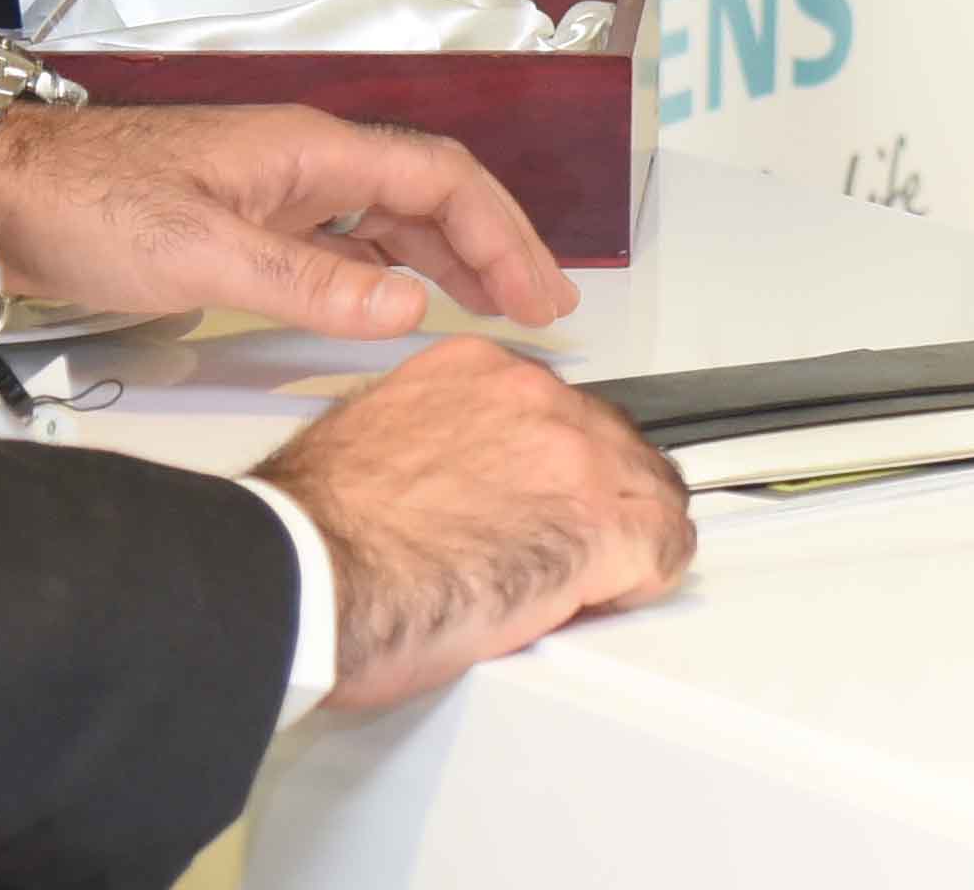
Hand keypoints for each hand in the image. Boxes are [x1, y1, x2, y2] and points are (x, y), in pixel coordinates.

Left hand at [0, 102, 578, 339]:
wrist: (5, 200)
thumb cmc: (92, 206)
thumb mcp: (206, 252)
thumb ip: (311, 284)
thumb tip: (410, 310)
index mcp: (311, 150)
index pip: (440, 180)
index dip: (501, 235)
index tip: (540, 293)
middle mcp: (305, 162)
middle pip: (429, 195)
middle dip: (493, 246)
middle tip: (542, 307)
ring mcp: (278, 190)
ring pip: (391, 219)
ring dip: (447, 260)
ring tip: (492, 309)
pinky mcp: (248, 221)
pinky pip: (346, 241)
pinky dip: (389, 273)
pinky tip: (396, 307)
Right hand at [252, 334, 697, 708]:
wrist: (309, 573)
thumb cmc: (318, 531)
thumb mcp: (377, 441)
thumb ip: (436, 441)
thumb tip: (451, 479)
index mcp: (476, 373)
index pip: (558, 412)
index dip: (556, 473)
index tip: (542, 506)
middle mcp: (532, 399)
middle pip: (613, 445)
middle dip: (598, 501)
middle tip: (562, 555)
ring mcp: (571, 457)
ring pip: (649, 490)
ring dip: (624, 539)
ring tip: (581, 585)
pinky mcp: (596, 525)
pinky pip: (664, 547)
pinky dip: (641, 580)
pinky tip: (601, 599)